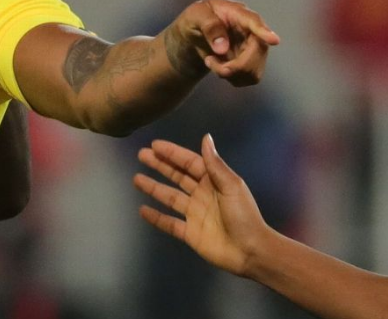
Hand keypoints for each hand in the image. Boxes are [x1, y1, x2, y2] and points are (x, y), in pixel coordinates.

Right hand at [134, 134, 272, 276]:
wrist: (251, 250)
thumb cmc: (243, 215)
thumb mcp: (231, 186)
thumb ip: (215, 164)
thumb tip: (206, 137)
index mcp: (213, 181)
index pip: (189, 162)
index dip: (172, 153)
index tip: (155, 145)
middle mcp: (201, 194)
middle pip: (176, 176)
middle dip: (160, 165)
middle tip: (141, 155)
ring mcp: (194, 214)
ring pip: (169, 197)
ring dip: (153, 188)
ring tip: (136, 179)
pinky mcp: (190, 233)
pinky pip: (169, 223)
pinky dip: (156, 218)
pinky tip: (142, 210)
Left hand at [166, 0, 279, 85]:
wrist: (192, 35)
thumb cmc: (194, 19)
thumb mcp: (194, 16)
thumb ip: (209, 27)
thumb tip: (223, 49)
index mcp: (237, 12)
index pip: (254, 22)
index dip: (264, 32)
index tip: (274, 41)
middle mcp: (251, 29)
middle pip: (258, 51)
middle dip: (236, 65)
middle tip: (209, 63)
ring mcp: (254, 46)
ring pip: (254, 69)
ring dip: (231, 73)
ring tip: (210, 62)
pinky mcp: (252, 61)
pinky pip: (250, 78)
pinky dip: (233, 78)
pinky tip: (220, 67)